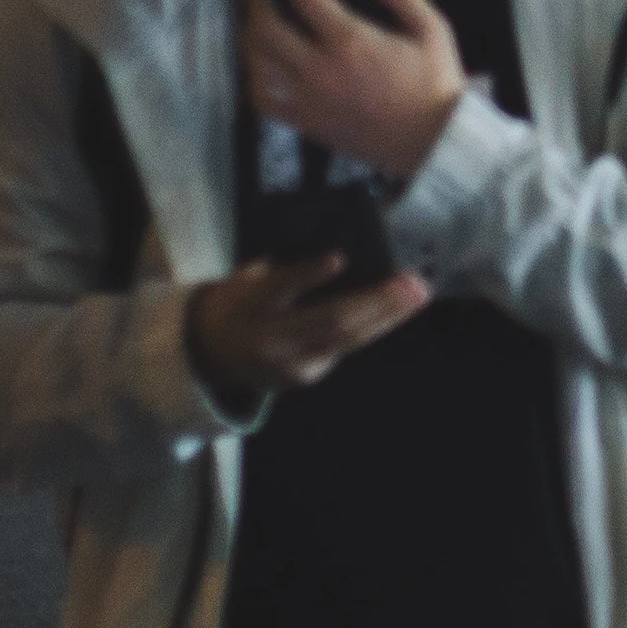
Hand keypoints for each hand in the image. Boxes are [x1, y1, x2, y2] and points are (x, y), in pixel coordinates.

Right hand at [179, 250, 432, 409]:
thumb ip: (283, 267)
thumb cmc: (236, 301)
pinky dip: (373, 327)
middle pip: (328, 320)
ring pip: (345, 340)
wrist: (209, 355)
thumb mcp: (245, 278)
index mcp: (249, 304)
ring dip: (387, 316)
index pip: (279, 288)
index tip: (339, 259)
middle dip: (375, 301)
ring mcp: (290, 364)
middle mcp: (271, 338)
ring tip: (417, 295)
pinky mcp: (305, 378)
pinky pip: (344, 349)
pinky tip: (396, 312)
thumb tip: (339, 250)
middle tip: (411, 283)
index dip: (308, 275)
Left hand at [246, 0, 467, 184]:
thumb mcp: (432, 28)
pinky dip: (254, 78)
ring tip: (255, 15)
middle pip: (265, 25)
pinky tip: (259, 65)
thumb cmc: (435, 84)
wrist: (433, 142)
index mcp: (350, 40)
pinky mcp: (306, 123)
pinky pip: (264, 100)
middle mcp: (319, 68)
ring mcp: (308, 98)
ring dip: (250, 32)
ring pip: (257, 62)